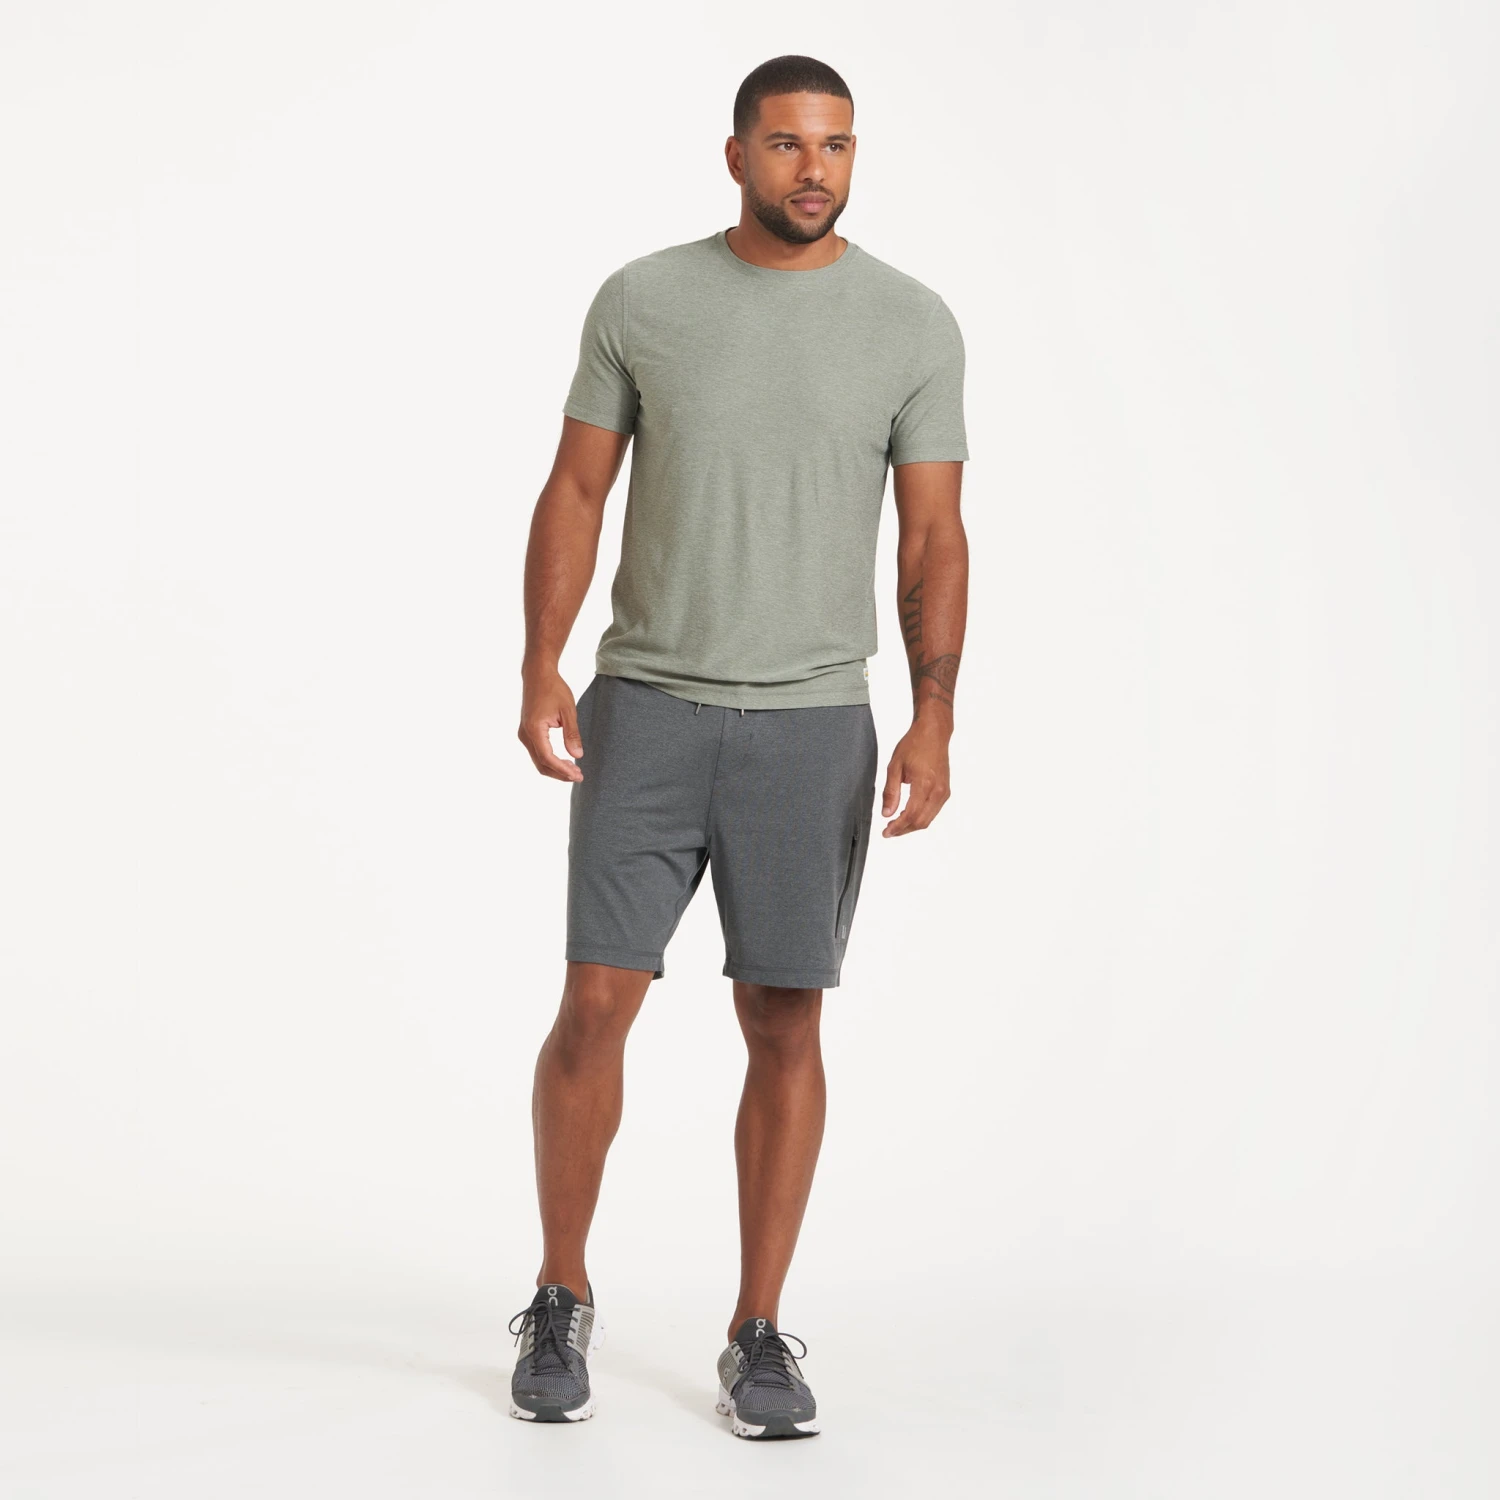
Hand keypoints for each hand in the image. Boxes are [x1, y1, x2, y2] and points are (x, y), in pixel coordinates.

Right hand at [518, 667, 583, 781]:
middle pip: (541, 764)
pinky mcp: (527, 732)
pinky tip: (564, 761)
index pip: (547, 758)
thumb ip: (572, 734)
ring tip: (574, 770)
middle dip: (559, 774)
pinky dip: (550, 760)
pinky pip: (537, 753)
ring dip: (555, 768)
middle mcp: (525, 734)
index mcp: (534, 729)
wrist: (538, 675)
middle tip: (579, 776)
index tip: (578, 775)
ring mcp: (524, 734)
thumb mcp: (568, 711)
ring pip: (538, 760)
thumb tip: (577, 756)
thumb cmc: (554, 689)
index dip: (563, 770)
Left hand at [880, 718, 951, 835]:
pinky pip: (933, 811)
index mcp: (924, 784)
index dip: (897, 827)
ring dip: (912, 825)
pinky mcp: (945, 791)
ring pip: (928, 819)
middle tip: (888, 831)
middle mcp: (937, 791)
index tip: (886, 832)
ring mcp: (943, 792)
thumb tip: (886, 813)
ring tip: (896, 824)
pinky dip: (920, 817)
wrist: (934, 733)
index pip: (910, 815)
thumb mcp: (895, 766)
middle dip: (904, 830)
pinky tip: (907, 814)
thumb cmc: (914, 745)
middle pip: (921, 821)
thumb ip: (890, 792)